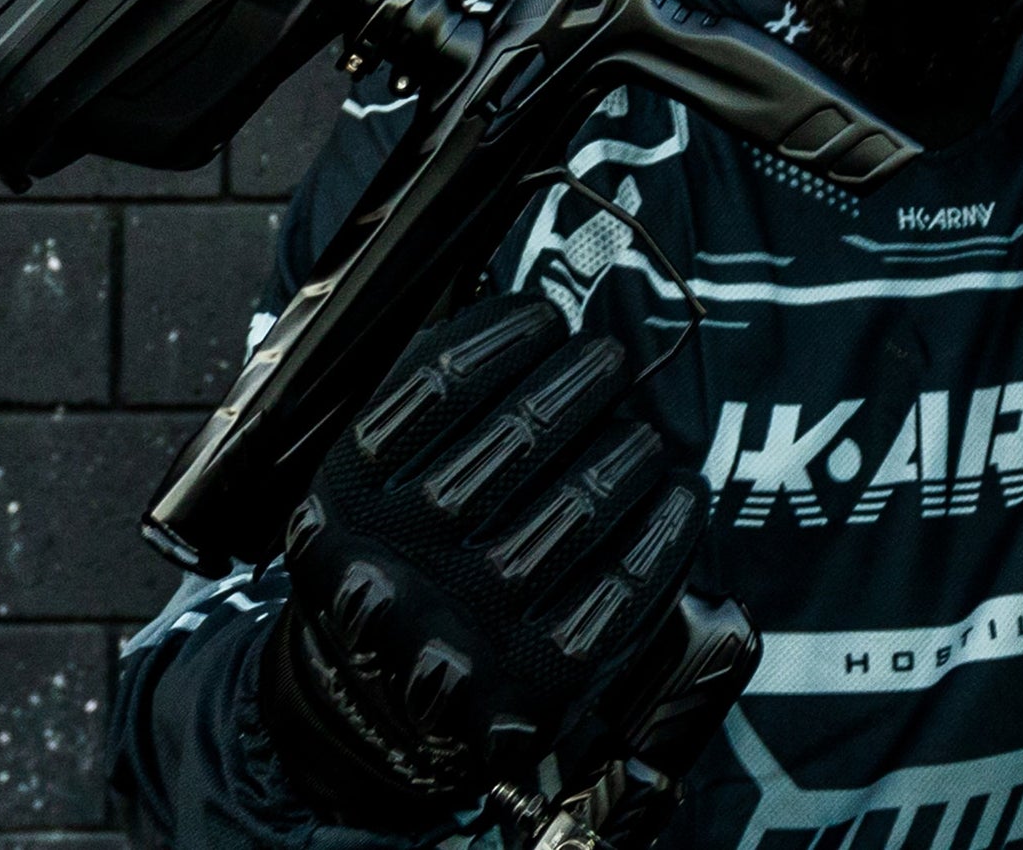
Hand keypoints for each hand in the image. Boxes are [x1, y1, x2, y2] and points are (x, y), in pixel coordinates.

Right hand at [257, 292, 714, 829]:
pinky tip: (679, 493)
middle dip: (581, 382)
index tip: (544, 317)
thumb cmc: (394, 552)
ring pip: (577, 509)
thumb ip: (417, 396)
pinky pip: (619, 593)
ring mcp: (464, 633)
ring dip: (628, 450)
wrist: (374, 707)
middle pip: (518, 440)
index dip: (505, 335)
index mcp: (344, 502)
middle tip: (607, 359)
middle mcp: (397, 566)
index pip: (436, 387)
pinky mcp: (528, 687)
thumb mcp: (366, 477)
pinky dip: (663, 530)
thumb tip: (523, 314)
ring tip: (642, 431)